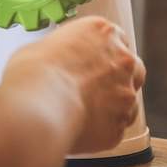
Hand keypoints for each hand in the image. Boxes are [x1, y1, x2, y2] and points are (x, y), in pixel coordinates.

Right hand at [3, 16, 145, 153]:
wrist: (37, 108)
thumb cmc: (32, 73)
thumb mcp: (41, 47)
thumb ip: (62, 52)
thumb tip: (56, 61)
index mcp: (105, 32)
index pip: (116, 40)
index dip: (103, 55)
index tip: (92, 65)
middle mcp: (123, 61)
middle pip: (133, 70)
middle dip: (118, 81)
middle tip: (94, 92)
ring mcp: (125, 95)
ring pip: (127, 104)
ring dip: (111, 110)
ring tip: (81, 117)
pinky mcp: (118, 127)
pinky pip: (113, 131)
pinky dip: (100, 133)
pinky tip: (77, 133)